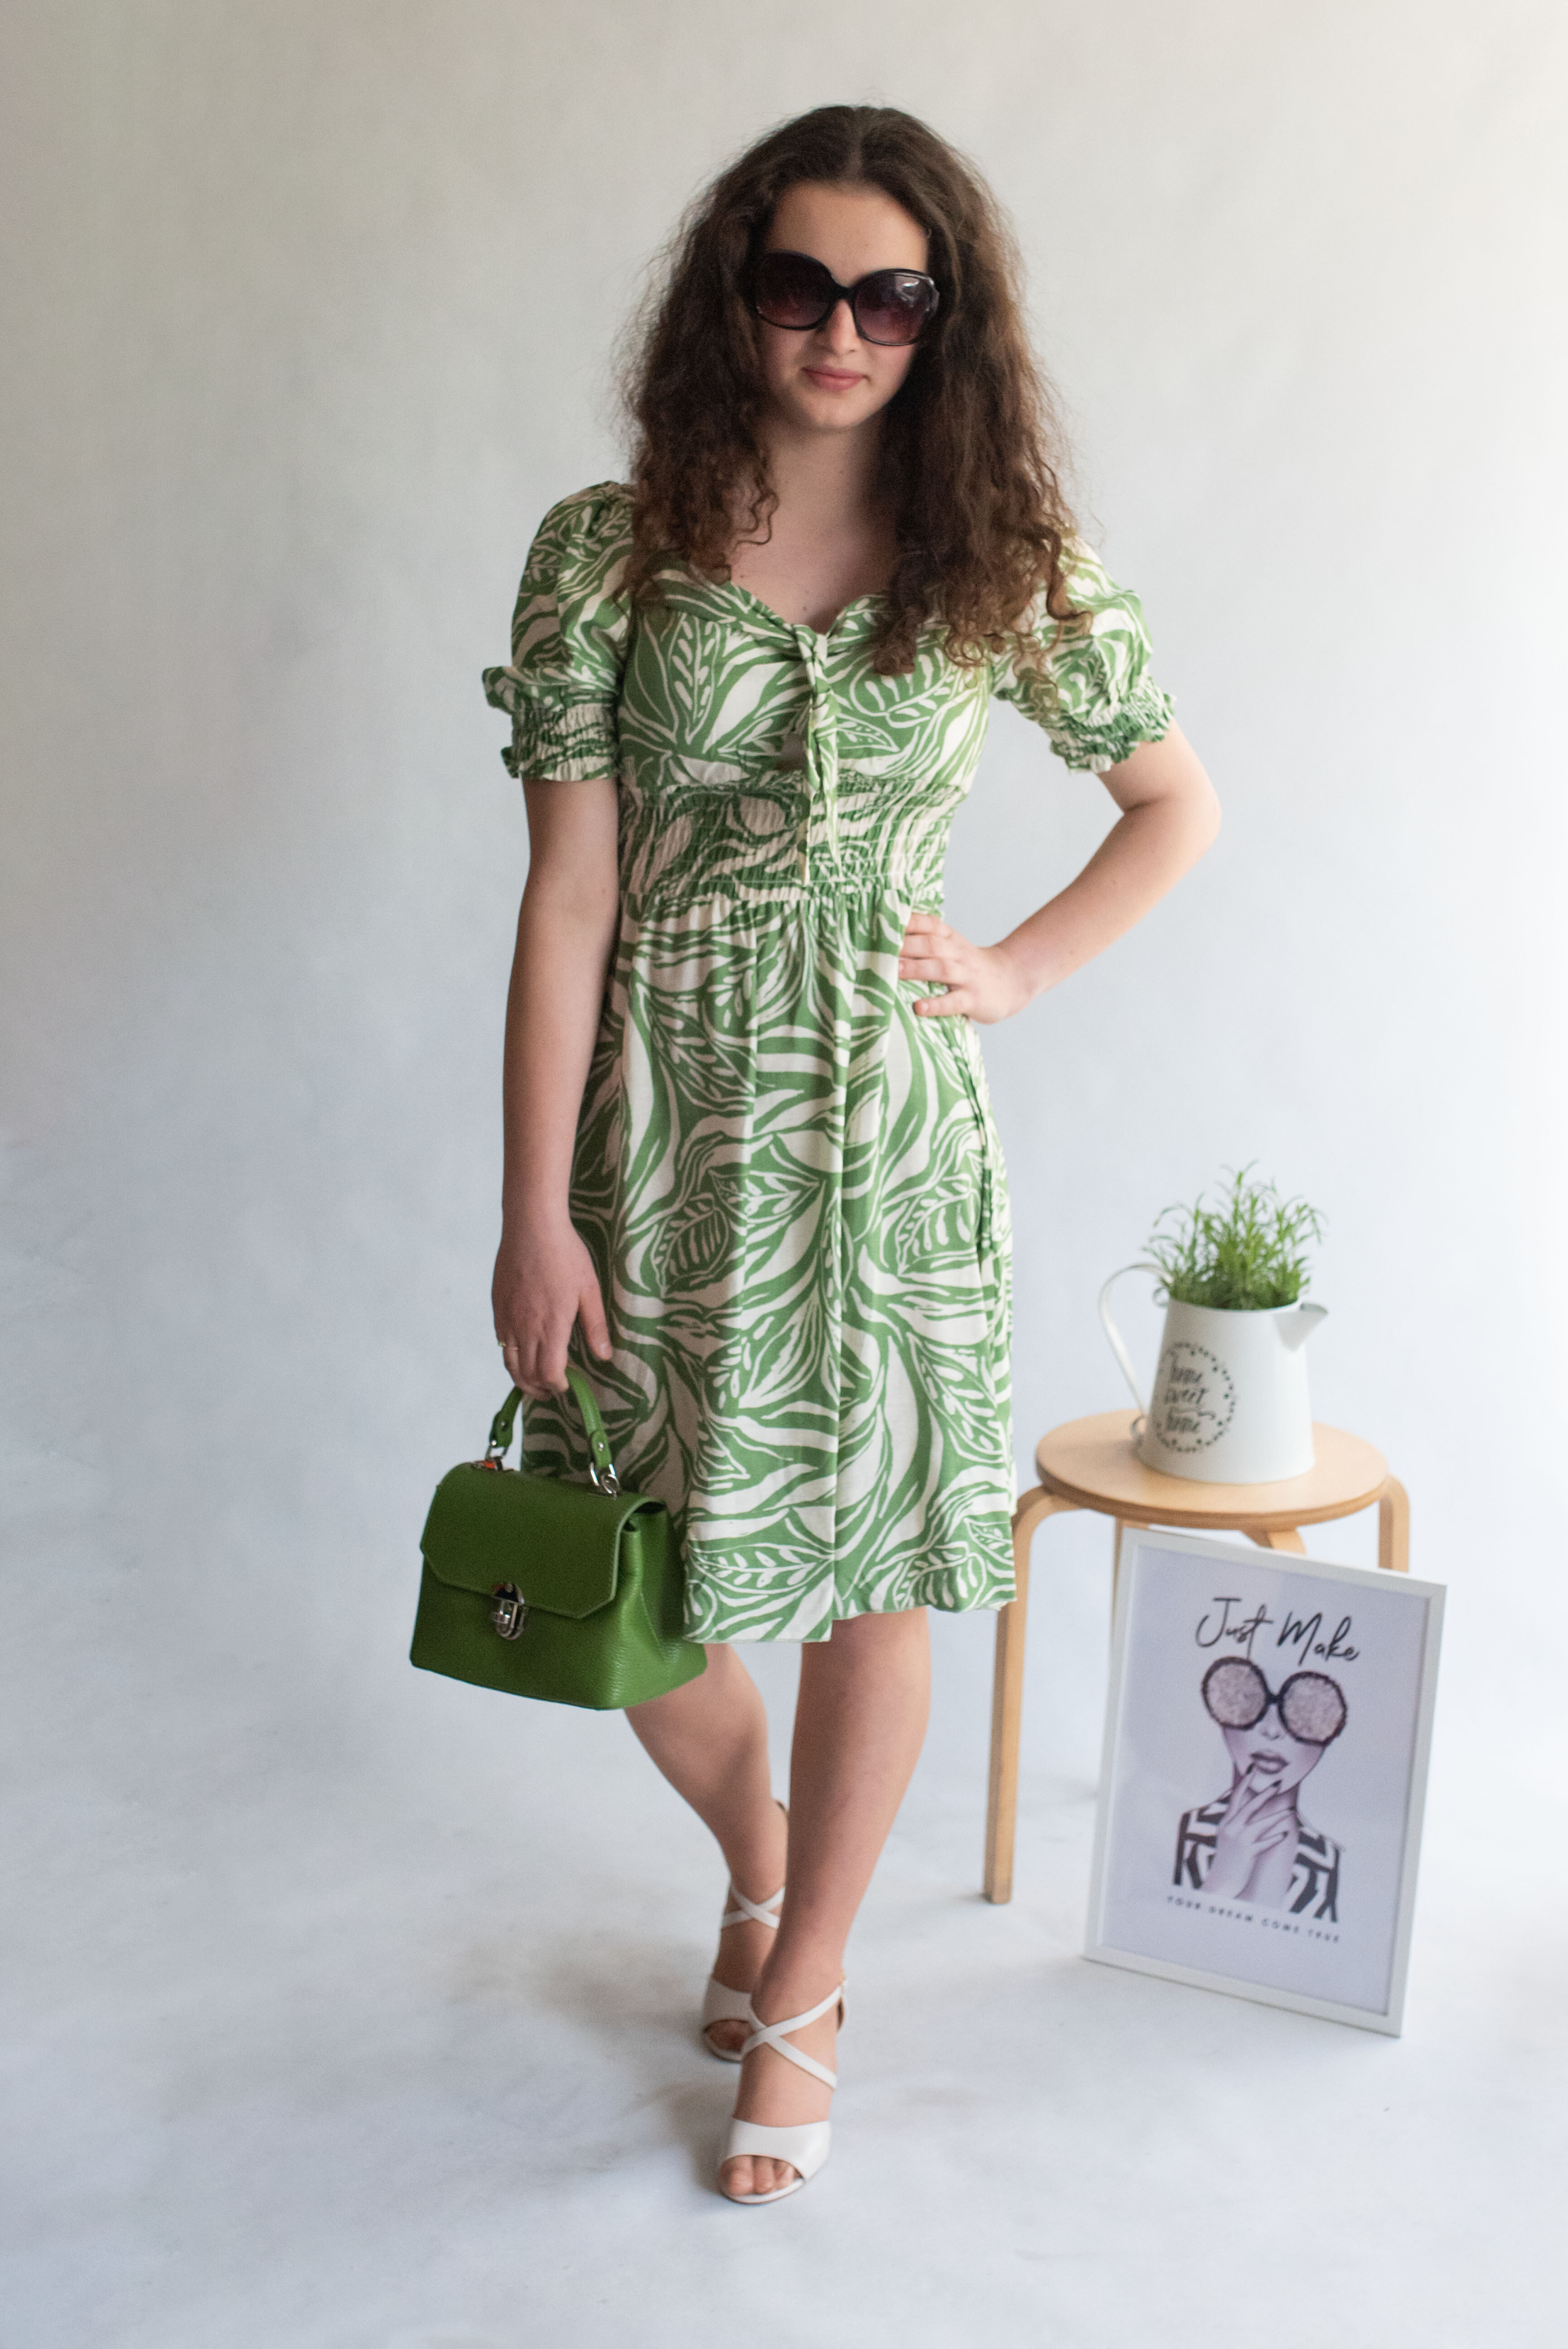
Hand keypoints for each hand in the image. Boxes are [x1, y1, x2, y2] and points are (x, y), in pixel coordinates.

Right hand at [493, 1217, 611, 1398]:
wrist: (532, 1227)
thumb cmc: (565, 1255)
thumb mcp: (589, 1290)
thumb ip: (595, 1327)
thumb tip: (604, 1356)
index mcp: (551, 1326)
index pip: (549, 1373)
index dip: (558, 1385)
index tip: (568, 1385)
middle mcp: (525, 1328)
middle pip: (526, 1374)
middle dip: (540, 1389)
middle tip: (553, 1390)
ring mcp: (507, 1318)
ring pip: (509, 1362)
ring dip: (522, 1378)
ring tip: (535, 1382)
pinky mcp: (497, 1307)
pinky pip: (501, 1343)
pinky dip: (510, 1357)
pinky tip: (521, 1353)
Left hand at [897, 913, 1034, 1025]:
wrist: (1012, 981)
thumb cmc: (970, 967)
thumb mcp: (953, 948)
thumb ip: (926, 943)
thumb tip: (885, 942)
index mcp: (951, 939)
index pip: (930, 924)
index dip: (909, 922)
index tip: (885, 921)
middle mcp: (959, 954)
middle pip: (931, 945)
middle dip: (906, 946)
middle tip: (880, 948)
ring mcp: (967, 976)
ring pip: (941, 969)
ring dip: (916, 969)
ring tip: (894, 971)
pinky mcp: (973, 999)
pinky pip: (953, 1001)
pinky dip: (935, 1005)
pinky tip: (919, 1007)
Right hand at [1202, 1771, 1296, 1899]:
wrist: (1219, 1884)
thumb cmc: (1226, 1861)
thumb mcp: (1226, 1838)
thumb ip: (1234, 1824)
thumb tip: (1245, 1811)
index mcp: (1225, 1823)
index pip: (1236, 1798)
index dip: (1244, 1783)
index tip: (1252, 1768)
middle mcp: (1230, 1829)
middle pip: (1249, 1806)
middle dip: (1264, 1793)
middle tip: (1278, 1783)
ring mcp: (1239, 1841)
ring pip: (1260, 1824)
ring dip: (1277, 1817)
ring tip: (1291, 1811)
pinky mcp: (1247, 1854)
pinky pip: (1264, 1843)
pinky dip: (1275, 1838)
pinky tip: (1285, 1834)